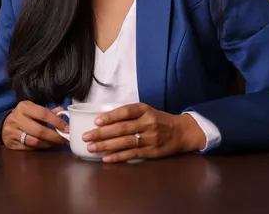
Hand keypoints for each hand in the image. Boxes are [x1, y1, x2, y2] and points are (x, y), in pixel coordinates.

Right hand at [1, 101, 69, 150]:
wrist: (4, 125)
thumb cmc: (24, 117)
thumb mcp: (34, 110)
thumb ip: (48, 112)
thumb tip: (62, 112)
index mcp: (24, 106)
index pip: (43, 114)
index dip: (57, 122)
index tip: (67, 129)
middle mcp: (17, 118)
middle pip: (39, 130)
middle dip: (54, 137)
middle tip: (64, 140)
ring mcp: (12, 131)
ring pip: (34, 141)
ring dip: (48, 144)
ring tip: (56, 143)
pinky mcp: (11, 142)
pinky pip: (29, 148)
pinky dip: (39, 147)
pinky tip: (45, 145)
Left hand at [81, 102, 205, 162]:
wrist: (181, 132)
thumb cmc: (159, 120)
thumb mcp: (146, 111)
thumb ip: (128, 114)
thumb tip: (103, 119)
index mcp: (145, 110)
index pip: (126, 112)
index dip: (110, 116)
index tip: (96, 120)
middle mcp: (148, 123)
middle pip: (122, 128)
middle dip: (102, 133)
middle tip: (86, 136)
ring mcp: (150, 138)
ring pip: (125, 142)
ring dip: (106, 146)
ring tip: (91, 148)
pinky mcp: (152, 152)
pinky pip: (132, 154)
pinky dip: (118, 157)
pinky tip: (106, 158)